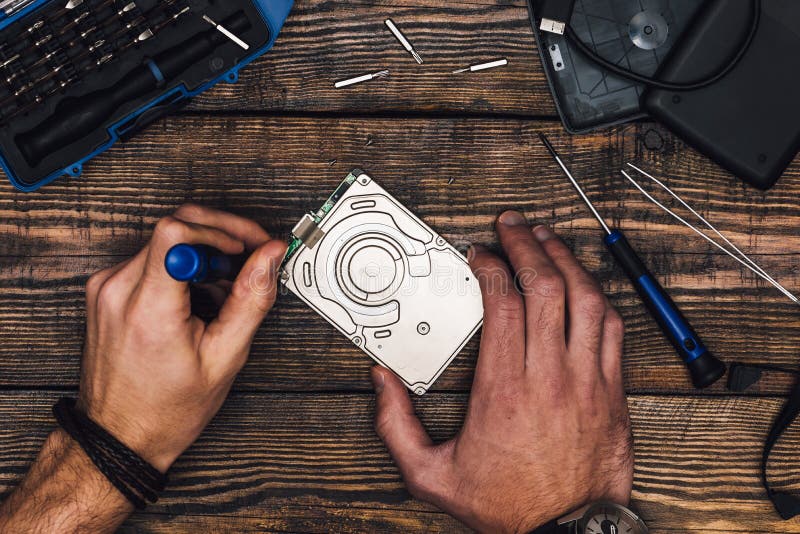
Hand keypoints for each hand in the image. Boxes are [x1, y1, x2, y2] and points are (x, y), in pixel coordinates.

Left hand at [80, 204, 286, 471]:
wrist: (119, 435)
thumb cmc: (166, 408)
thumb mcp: (224, 358)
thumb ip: (252, 300)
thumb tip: (270, 256)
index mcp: (147, 309)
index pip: (176, 231)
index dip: (221, 229)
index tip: (247, 246)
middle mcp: (117, 289)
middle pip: (175, 226)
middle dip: (220, 236)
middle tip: (248, 259)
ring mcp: (106, 287)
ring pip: (165, 240)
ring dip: (203, 253)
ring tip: (222, 289)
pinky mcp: (105, 289)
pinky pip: (151, 256)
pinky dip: (182, 265)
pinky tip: (198, 294)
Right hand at [371, 211, 632, 532]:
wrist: (567, 533)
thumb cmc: (505, 505)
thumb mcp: (430, 475)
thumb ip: (396, 426)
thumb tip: (381, 382)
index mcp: (503, 388)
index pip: (503, 302)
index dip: (491, 265)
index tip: (481, 253)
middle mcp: (548, 376)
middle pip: (545, 287)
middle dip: (527, 245)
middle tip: (513, 225)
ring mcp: (587, 381)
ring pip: (585, 299)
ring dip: (565, 260)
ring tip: (548, 239)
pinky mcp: (612, 392)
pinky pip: (612, 329)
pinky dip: (597, 297)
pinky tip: (584, 283)